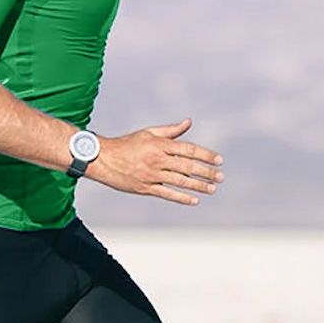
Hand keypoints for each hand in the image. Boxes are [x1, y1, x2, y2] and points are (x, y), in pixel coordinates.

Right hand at [84, 120, 223, 205]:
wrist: (103, 159)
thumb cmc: (127, 144)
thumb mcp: (149, 133)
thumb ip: (171, 130)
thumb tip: (189, 122)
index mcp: (160, 145)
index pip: (188, 149)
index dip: (205, 155)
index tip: (219, 161)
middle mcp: (157, 159)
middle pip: (187, 166)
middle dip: (206, 172)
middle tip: (220, 177)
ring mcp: (151, 175)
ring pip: (180, 181)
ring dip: (198, 186)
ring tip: (212, 189)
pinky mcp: (145, 188)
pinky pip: (167, 193)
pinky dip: (181, 197)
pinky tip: (194, 200)